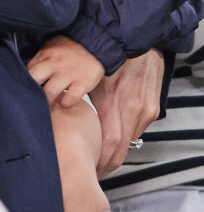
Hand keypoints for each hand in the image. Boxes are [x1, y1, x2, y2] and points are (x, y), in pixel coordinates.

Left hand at [27, 35, 104, 108]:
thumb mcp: (51, 48)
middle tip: (34, 102)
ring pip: (51, 91)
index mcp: (46, 54)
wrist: (95, 46)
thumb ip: (39, 60)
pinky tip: (65, 103)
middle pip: (35, 79)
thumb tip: (24, 74)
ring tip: (48, 107)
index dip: (25, 82)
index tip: (26, 90)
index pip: (28, 71)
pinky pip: (70, 98)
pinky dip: (66, 103)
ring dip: (48, 102)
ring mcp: (69, 73)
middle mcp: (55, 63)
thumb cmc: (69, 50)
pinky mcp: (83, 82)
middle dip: (32, 93)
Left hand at [90, 49, 163, 177]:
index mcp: (114, 100)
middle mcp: (132, 107)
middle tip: (93, 170)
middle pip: (120, 149)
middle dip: (106, 164)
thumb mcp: (90, 77)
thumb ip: (79, 97)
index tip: (89, 168)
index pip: (109, 143)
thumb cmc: (109, 57)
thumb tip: (60, 114)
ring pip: (129, 141)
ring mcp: (144, 109)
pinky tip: (113, 138)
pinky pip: (137, 130)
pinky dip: (125, 137)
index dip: (100, 160)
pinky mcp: (151, 109)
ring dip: (115, 152)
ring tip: (99, 157)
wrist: (138, 42)